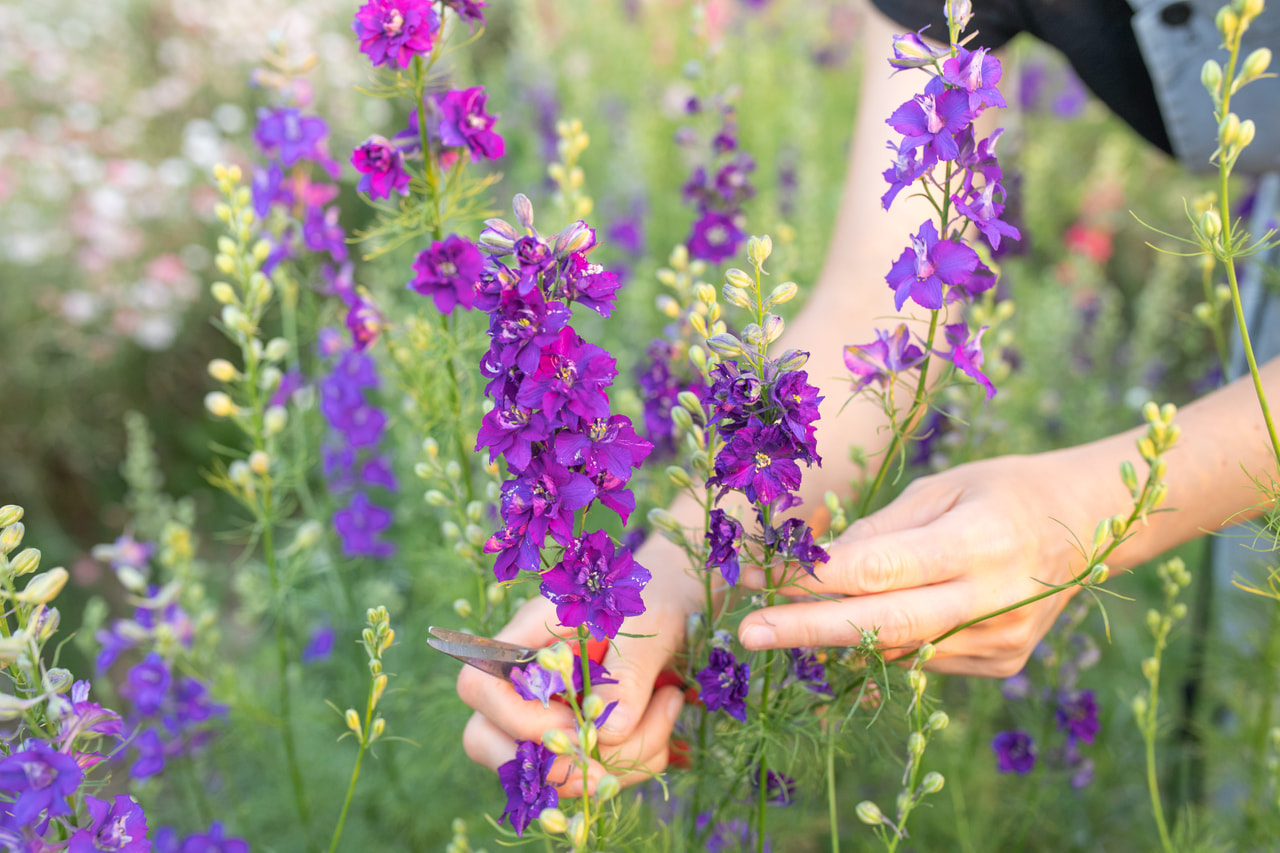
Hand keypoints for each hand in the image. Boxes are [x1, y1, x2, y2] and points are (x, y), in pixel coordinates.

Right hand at [459, 536, 702, 794]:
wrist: (672, 607)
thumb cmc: (653, 603)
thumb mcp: (647, 627)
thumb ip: (628, 674)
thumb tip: (608, 731)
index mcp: (526, 635)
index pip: (479, 686)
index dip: (521, 720)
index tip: (581, 727)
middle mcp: (522, 678)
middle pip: (483, 739)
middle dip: (547, 766)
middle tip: (604, 774)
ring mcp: (541, 713)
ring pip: (541, 768)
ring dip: (609, 765)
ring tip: (665, 710)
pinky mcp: (570, 739)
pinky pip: (580, 776)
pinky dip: (624, 768)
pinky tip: (662, 728)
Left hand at [737, 452, 1114, 676]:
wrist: (1087, 525)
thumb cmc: (1004, 490)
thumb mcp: (942, 487)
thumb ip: (881, 531)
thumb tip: (818, 566)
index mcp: (981, 541)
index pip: (880, 570)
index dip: (815, 579)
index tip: (760, 578)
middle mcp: (994, 600)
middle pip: (882, 625)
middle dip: (806, 630)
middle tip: (746, 633)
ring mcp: (1001, 640)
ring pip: (897, 647)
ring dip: (835, 635)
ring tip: (785, 621)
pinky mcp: (1002, 662)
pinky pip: (922, 655)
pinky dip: (883, 638)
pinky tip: (866, 616)